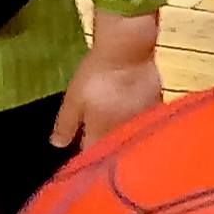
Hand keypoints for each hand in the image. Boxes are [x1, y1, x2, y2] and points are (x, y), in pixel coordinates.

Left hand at [52, 12, 163, 149]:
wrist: (128, 50)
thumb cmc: (97, 74)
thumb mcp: (73, 97)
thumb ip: (66, 123)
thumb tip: (58, 145)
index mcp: (102, 132)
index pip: (93, 155)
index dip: (86, 161)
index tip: (81, 162)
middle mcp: (125, 132)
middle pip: (116, 151)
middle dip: (108, 155)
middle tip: (100, 153)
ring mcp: (143, 120)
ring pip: (132, 138)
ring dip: (125, 141)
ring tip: (118, 138)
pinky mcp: (156, 107)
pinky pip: (146, 123)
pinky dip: (139, 126)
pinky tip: (135, 120)